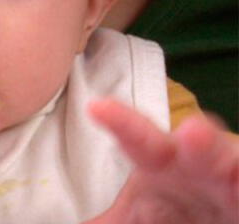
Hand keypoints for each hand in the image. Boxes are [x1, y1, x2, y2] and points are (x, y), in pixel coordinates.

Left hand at [86, 100, 238, 223]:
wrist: (212, 218)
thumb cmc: (170, 210)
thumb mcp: (133, 217)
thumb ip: (109, 221)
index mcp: (162, 162)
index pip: (139, 140)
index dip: (121, 123)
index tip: (96, 108)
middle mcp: (202, 166)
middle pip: (203, 148)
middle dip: (202, 140)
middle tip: (193, 133)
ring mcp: (235, 181)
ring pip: (238, 165)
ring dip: (238, 163)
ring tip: (218, 148)